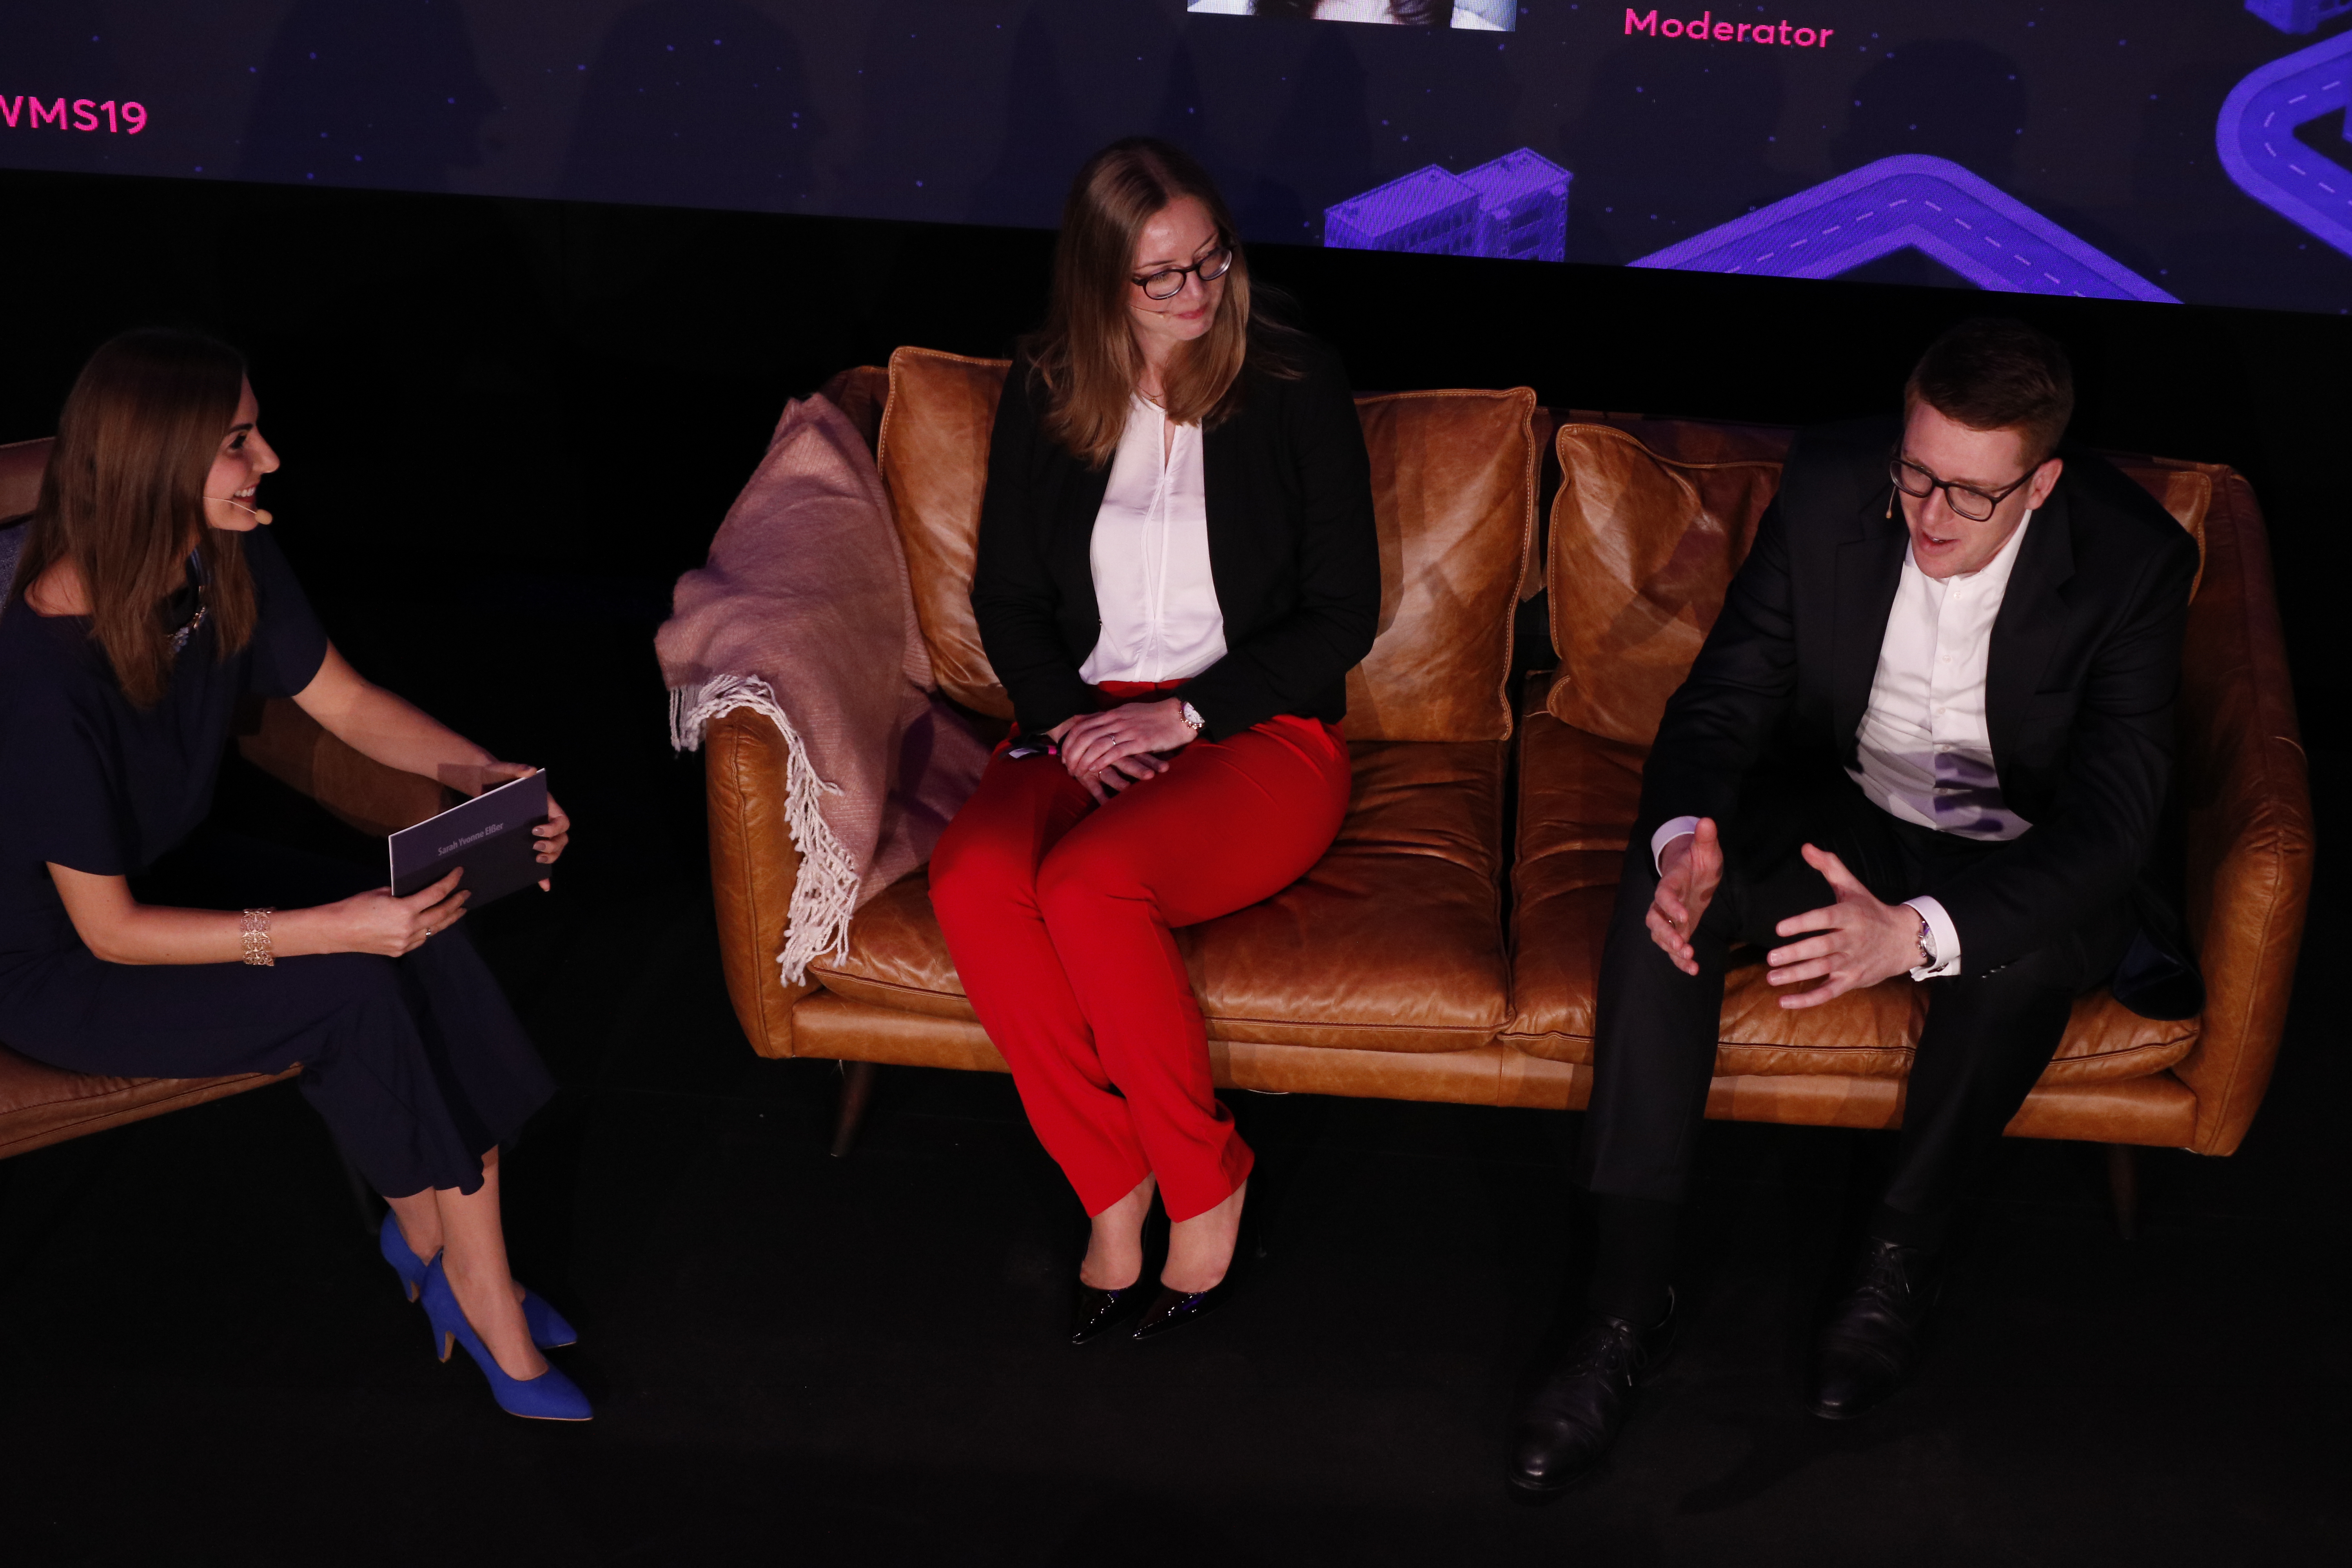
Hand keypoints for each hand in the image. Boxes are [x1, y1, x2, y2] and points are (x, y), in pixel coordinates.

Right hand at [320, 868, 468, 956]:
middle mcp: (409, 928)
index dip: (450, 882)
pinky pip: (422, 939)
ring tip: (459, 910)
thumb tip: (419, 892)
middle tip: (466, 893)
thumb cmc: (356, 906)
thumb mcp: (382, 893)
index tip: (459, 873)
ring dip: (449, 918)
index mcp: (405, 910)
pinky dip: (431, 930)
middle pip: (442, 914)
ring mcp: (405, 942)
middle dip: (456, 902)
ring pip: (435, 929)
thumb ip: (404, 894)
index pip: (437, 894)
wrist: (337, 931)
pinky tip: (436, 924)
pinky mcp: (400, 951)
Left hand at [461, 762, 569, 890]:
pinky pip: (541, 858)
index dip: (554, 829)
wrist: (484, 783)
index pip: (561, 820)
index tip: (536, 831)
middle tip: (535, 848)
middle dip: (554, 846)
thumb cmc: (495, 775)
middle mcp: (546, 818)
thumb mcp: (502, 770)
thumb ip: (516, 768)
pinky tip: (543, 885)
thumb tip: (531, 771)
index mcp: (546, 804)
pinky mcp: (526, 840)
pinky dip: (544, 873)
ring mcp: (538, 831)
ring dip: (551, 857)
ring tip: (537, 860)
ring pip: (555, 848)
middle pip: (562, 837)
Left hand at [1052, 699, 1194, 803]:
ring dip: (1084, 760)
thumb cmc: (1154, 716)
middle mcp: (1117, 721)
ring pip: (1097, 745)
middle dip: (1072, 753)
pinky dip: (1102, 761)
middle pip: (1085, 736)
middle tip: (1068, 767)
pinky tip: (1094, 769)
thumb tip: (1086, 721)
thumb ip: (1108, 718)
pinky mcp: (1140, 742)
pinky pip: (1116, 752)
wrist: (1179, 714)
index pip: (1082, 726)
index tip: (1064, 755)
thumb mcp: (1127, 712)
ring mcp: (1128, 731)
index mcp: (1113, 714)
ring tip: (1078, 772)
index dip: (1070, 741)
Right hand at [1647, 818, 1723, 975]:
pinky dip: (1680, 960)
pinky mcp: (1678, 929)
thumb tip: (1706, 820)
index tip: (1684, 917)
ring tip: (1689, 959)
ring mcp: (1669, 918)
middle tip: (1682, 945)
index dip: (1670, 905)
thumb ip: (1705, 837)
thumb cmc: (1699, 859)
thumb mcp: (1707, 848)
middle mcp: (1665, 902)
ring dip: (1672, 949)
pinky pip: (1673, 948)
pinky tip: (1694, 969)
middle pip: (1654, 920)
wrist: (1693, 872)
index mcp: (1671, 882)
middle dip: (1666, 934)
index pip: (1664, 894)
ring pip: (1660, 936)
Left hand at [1766, 843, 1920, 1008]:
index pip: (1824, 918)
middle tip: (1771, 958)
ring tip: (1772, 978)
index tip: (1780, 928)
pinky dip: (1808, 999)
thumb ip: (1829, 867)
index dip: (1803, 923)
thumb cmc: (1870, 910)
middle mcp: (1851, 940)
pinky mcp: (1852, 981)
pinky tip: (1785, 1002)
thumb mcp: (1852, 887)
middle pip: (1822, 948)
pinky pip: (1829, 992)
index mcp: (1850, 916)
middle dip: (1797, 954)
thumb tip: (1805, 847)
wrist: (1904, 939)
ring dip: (1797, 976)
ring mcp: (1852, 962)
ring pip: (1823, 971)